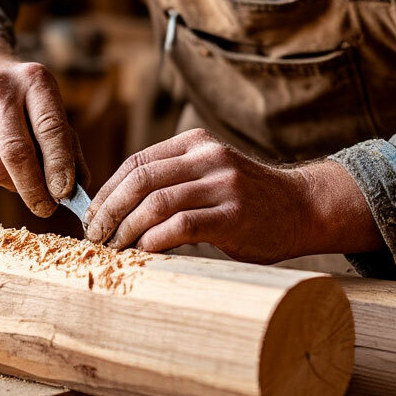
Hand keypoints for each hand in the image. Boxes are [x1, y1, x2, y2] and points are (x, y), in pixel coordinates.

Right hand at [0, 34, 89, 217]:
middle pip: (17, 152)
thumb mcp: (48, 106)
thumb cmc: (21, 98)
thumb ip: (67, 146)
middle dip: (34, 188)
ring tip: (23, 178)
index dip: (59, 164)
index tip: (65, 193)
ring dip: (15, 185)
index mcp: (34, 80)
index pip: (50, 128)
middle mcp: (0, 90)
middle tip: (46, 209)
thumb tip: (78, 191)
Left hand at [84, 128, 381, 262]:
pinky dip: (154, 240)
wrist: (302, 208)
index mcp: (196, 144)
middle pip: (140, 180)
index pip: (137, 162)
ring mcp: (222, 185)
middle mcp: (208, 157)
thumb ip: (172, 181)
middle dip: (110, 210)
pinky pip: (181, 225)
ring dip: (127, 228)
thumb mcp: (209, 175)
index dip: (108, 190)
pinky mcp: (234, 216)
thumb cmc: (247, 200)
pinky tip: (143, 252)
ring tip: (114, 248)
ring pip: (156, 202)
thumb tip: (116, 210)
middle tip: (95, 235)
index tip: (92, 215)